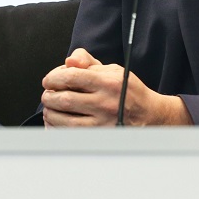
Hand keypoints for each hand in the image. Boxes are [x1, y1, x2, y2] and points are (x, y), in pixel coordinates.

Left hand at [40, 48, 192, 126]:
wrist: (150, 115)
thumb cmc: (126, 91)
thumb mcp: (111, 69)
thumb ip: (87, 61)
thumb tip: (69, 61)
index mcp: (108, 83)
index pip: (71, 77)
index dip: (53, 78)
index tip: (48, 81)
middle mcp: (106, 103)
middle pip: (64, 99)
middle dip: (49, 96)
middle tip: (47, 95)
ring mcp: (104, 123)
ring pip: (65, 120)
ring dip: (50, 113)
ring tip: (51, 108)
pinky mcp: (101, 138)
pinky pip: (71, 136)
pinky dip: (57, 129)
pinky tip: (56, 122)